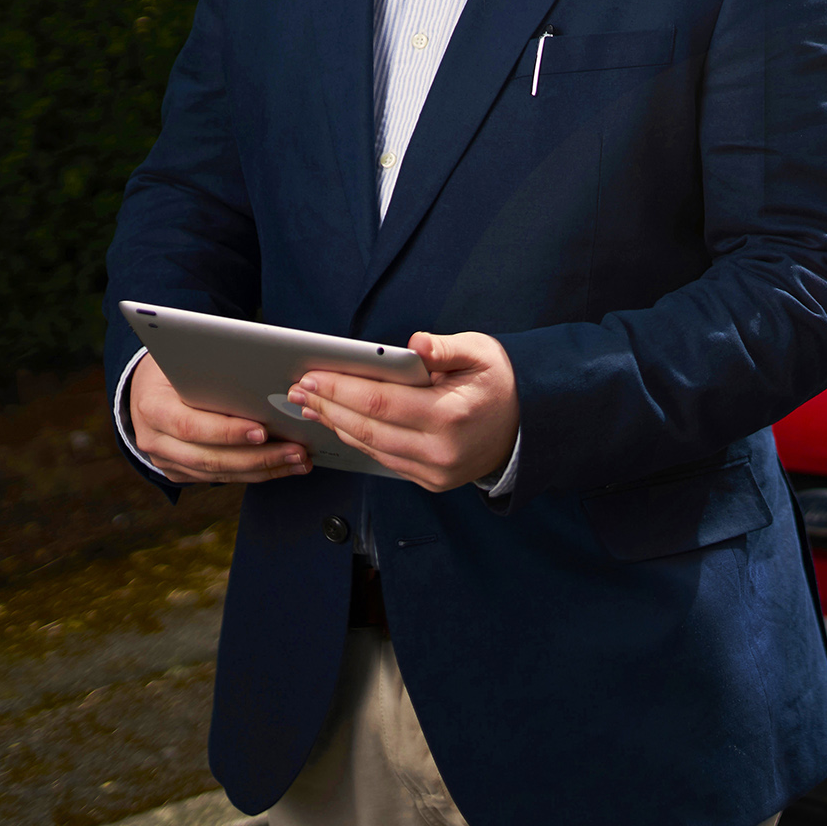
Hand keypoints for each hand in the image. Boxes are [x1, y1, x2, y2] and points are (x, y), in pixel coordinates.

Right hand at [131, 354, 311, 483]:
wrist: (147, 388)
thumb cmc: (175, 367)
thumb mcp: (185, 359)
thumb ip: (215, 372)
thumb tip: (266, 377)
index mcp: (153, 408)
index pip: (191, 426)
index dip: (227, 432)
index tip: (263, 430)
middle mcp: (155, 440)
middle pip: (210, 457)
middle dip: (258, 457)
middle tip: (296, 451)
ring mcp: (166, 461)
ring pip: (218, 473)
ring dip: (263, 469)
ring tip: (299, 460)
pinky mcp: (180, 472)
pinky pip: (219, 478)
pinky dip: (253, 473)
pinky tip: (281, 466)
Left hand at [290, 331, 519, 493]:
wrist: (529, 425)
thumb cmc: (501, 382)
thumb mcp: (482, 352)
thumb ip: (446, 347)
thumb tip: (414, 344)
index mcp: (451, 415)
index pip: (380, 402)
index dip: (340, 388)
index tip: (311, 375)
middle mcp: (440, 450)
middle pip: (367, 429)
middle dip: (327, 406)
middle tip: (297, 389)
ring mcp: (435, 471)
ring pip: (372, 448)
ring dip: (336, 425)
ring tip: (310, 405)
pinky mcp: (432, 481)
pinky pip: (385, 459)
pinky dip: (359, 439)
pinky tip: (340, 422)